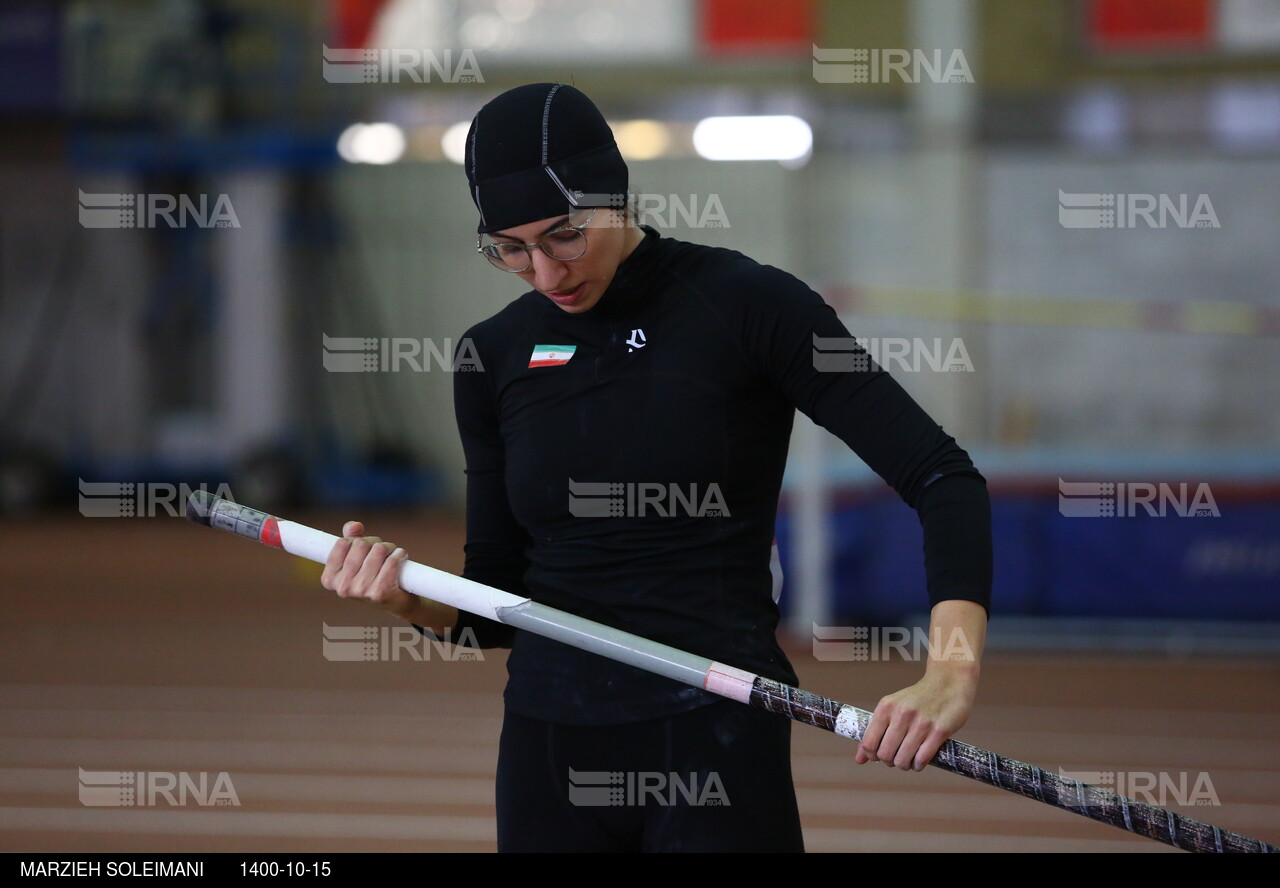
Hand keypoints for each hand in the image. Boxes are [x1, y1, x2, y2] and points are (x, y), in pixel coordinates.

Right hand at [320, 521, 415, 620]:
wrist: (396, 602)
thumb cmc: (372, 576)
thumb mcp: (357, 557)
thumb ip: (351, 537)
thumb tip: (355, 526)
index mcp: (330, 578)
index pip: (342, 543)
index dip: (357, 539)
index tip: (364, 546)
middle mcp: (342, 587)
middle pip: (361, 544)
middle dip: (375, 542)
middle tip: (383, 550)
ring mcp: (361, 591)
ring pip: (378, 550)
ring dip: (389, 548)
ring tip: (392, 554)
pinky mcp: (380, 592)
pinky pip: (392, 561)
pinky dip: (399, 555)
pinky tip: (401, 558)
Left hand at [854, 664, 978, 771]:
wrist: (948, 683)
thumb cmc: (918, 697)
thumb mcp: (892, 706)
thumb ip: (876, 731)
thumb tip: (859, 759)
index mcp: (886, 707)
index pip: (869, 743)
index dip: (871, 756)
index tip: (878, 756)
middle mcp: (902, 714)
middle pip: (885, 754)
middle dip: (889, 762)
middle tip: (896, 758)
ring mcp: (921, 723)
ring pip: (902, 760)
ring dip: (904, 765)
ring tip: (908, 760)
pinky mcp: (939, 731)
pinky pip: (922, 759)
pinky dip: (918, 765)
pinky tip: (919, 760)